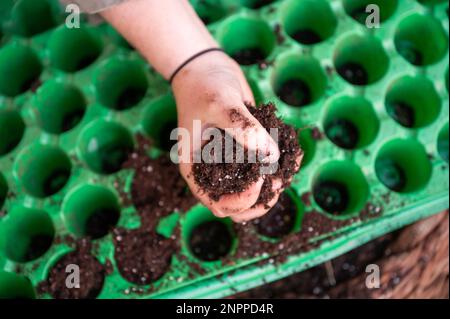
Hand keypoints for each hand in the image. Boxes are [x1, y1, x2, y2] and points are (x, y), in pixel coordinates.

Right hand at [172, 51, 284, 221]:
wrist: (208, 69)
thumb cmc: (204, 85)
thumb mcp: (221, 103)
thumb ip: (244, 129)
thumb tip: (271, 156)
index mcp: (197, 169)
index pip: (219, 203)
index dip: (241, 200)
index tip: (258, 177)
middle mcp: (214, 172)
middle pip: (239, 207)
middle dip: (262, 200)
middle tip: (279, 180)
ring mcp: (232, 163)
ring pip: (255, 191)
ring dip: (275, 185)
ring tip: (290, 165)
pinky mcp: (248, 151)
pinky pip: (266, 168)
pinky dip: (283, 165)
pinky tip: (294, 153)